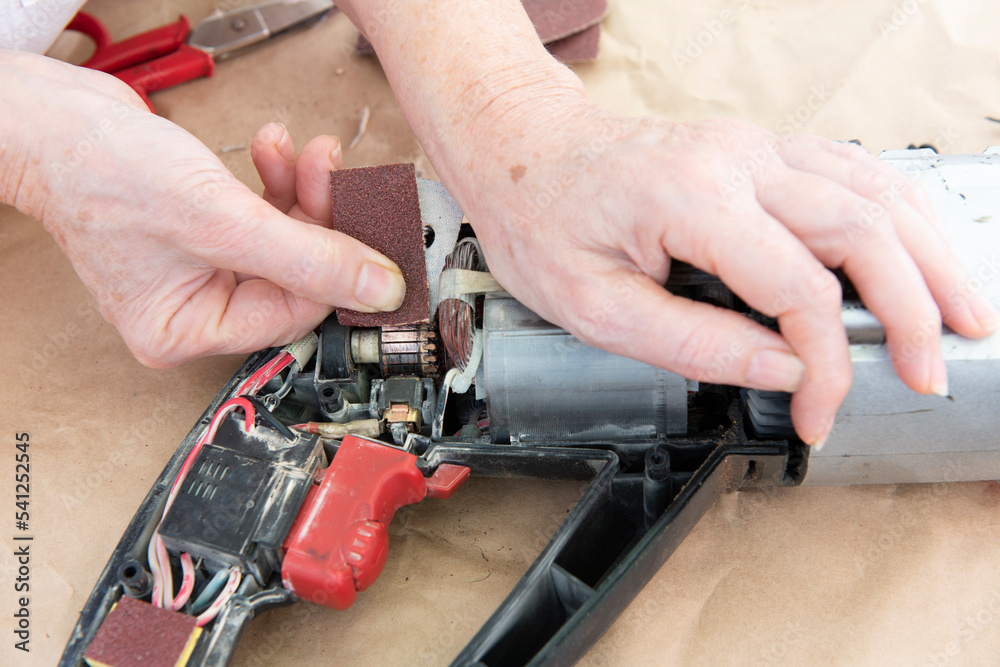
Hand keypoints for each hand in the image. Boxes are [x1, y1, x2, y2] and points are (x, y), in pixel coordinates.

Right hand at [1, 51, 404, 367]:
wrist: (54, 118)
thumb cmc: (100, 173)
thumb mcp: (222, 221)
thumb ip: (310, 258)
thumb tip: (380, 289)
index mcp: (188, 330)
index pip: (292, 314)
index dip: (335, 273)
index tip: (370, 235)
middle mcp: (196, 307)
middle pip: (294, 276)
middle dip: (319, 219)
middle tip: (331, 173)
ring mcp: (201, 267)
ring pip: (285, 240)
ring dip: (303, 192)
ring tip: (306, 152)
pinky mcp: (207, 229)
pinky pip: (264, 215)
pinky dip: (277, 180)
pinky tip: (274, 147)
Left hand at [449, 105, 998, 446]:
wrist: (523, 149)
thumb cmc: (543, 220)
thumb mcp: (594, 306)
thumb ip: (692, 342)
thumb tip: (781, 372)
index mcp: (691, 198)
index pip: (797, 288)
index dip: (825, 364)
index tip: (818, 414)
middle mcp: (738, 160)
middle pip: (862, 229)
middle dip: (911, 310)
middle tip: (930, 371)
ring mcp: (754, 147)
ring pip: (873, 192)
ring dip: (927, 256)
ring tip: (962, 314)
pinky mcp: (757, 150)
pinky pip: (851, 173)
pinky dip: (897, 217)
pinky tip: (917, 252)